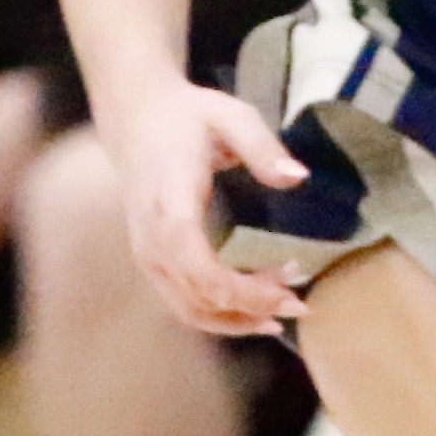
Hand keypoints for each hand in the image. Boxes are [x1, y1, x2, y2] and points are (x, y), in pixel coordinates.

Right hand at [96, 72, 306, 337]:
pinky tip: (253, 311)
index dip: (244, 290)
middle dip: (252, 307)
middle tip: (301, 301)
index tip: (290, 286)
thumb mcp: (230, 115)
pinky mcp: (152, 261)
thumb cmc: (186, 115)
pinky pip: (183, 304)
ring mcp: (147, 254)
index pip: (198, 266)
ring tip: (283, 311)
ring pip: (189, 310)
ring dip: (237, 320)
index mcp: (169, 203)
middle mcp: (151, 238)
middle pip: (199, 297)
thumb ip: (264, 146)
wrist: (134, 116)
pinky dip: (220, 315)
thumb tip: (298, 177)